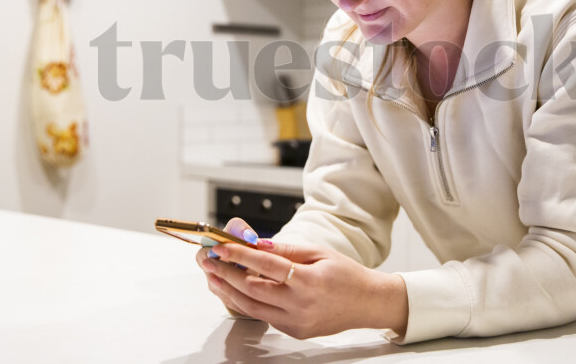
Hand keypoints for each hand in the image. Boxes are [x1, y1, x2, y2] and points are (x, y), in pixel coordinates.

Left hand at [197, 233, 407, 339]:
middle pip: (252, 288)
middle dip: (226, 273)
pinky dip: (245, 302)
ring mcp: (296, 322)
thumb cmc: (346, 274)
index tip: (220, 247)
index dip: (240, 256)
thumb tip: (256, 245)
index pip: (266, 266)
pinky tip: (232, 290)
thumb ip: (286, 250)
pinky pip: (263, 315)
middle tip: (207, 260)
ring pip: (252, 306)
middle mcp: (300, 304)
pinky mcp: (294, 331)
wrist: (368, 303)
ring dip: (228, 291)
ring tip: (212, 276)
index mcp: (309, 281)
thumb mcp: (319, 253)